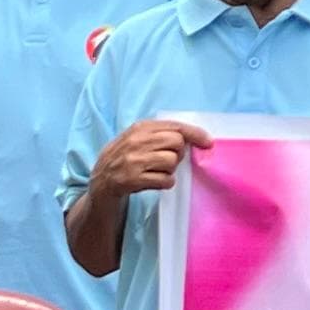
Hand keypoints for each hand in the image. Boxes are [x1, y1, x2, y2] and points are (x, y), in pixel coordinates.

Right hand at [90, 117, 212, 203]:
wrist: (101, 180)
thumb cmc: (125, 156)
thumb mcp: (137, 137)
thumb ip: (160, 133)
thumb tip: (194, 137)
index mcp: (140, 128)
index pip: (175, 126)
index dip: (195, 134)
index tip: (208, 141)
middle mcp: (137, 141)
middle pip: (177, 143)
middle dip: (178, 153)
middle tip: (168, 160)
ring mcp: (134, 161)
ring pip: (172, 162)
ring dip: (170, 169)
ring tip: (157, 171)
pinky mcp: (134, 179)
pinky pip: (166, 180)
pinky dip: (166, 182)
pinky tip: (155, 181)